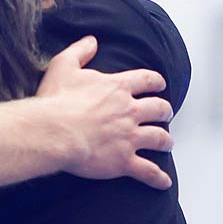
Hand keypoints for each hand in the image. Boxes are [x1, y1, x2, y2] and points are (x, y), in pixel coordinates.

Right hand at [37, 36, 174, 189]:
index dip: (156, 82)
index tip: (159, 85)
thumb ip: (80, 50)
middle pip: (159, 108)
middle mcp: (130, 110)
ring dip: (165, 140)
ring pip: (159, 137)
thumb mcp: (63, 65)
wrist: (55, 131)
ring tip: (167, 143)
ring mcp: (130, 136)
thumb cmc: (57, 100)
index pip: (147, 80)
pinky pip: (148, 170)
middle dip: (164, 111)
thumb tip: (92, 41)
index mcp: (118, 87)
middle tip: (164, 113)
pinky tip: (164, 182)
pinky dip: (158, 177)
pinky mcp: (124, 160)